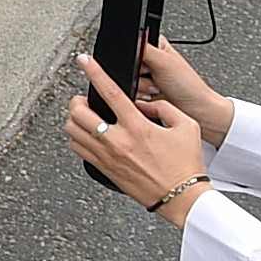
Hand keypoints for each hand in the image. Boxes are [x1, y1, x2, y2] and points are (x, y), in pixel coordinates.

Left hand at [66, 57, 208, 211]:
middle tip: (84, 99)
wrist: (182, 198)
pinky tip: (88, 135)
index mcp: (138, 127)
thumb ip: (163, 107)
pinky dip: (78, 138)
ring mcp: (108, 157)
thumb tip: (143, 102)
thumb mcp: (186, 126)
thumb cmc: (187, 165)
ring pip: (72, 132)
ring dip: (74, 120)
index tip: (84, 61)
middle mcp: (118, 141)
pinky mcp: (105, 170)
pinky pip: (78, 150)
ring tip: (84, 116)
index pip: (109, 92)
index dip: (94, 72)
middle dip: (77, 100)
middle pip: (79, 113)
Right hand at [132, 36, 232, 144]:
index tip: (144, 62)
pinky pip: (126, 93)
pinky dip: (137, 96)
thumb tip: (124, 40)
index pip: (130, 43)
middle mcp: (147, 60)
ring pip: (124, 79)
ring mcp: (143, 78)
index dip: (134, 53)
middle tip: (153, 76)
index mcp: (153, 45)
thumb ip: (142, 48)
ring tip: (156, 88)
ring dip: (139, 86)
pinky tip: (150, 96)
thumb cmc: (189, 85)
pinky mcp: (139, 93)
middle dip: (137, 72)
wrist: (197, 112)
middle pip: (125, 63)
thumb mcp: (164, 61)